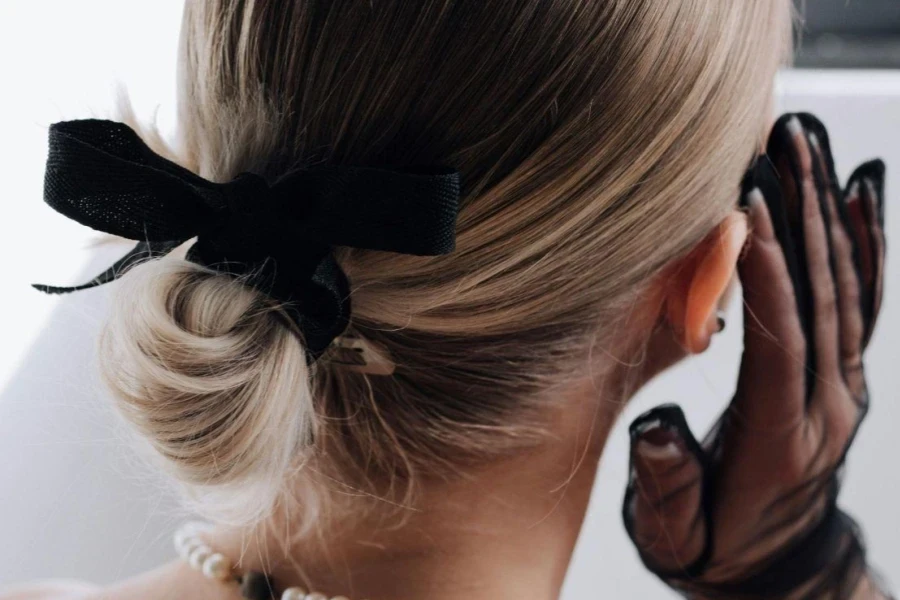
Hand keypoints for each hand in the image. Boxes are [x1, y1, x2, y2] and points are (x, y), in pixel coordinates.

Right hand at [622, 113, 887, 598]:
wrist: (774, 569)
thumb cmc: (715, 547)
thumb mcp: (675, 535)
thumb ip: (667, 485)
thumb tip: (657, 429)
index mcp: (781, 439)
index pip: (782, 340)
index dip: (769, 276)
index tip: (750, 209)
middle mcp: (827, 406)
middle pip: (824, 298)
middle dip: (803, 216)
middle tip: (785, 146)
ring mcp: (844, 387)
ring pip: (847, 288)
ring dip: (829, 213)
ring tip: (812, 147)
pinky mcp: (844, 375)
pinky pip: (863, 302)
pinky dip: (867, 244)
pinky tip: (859, 196)